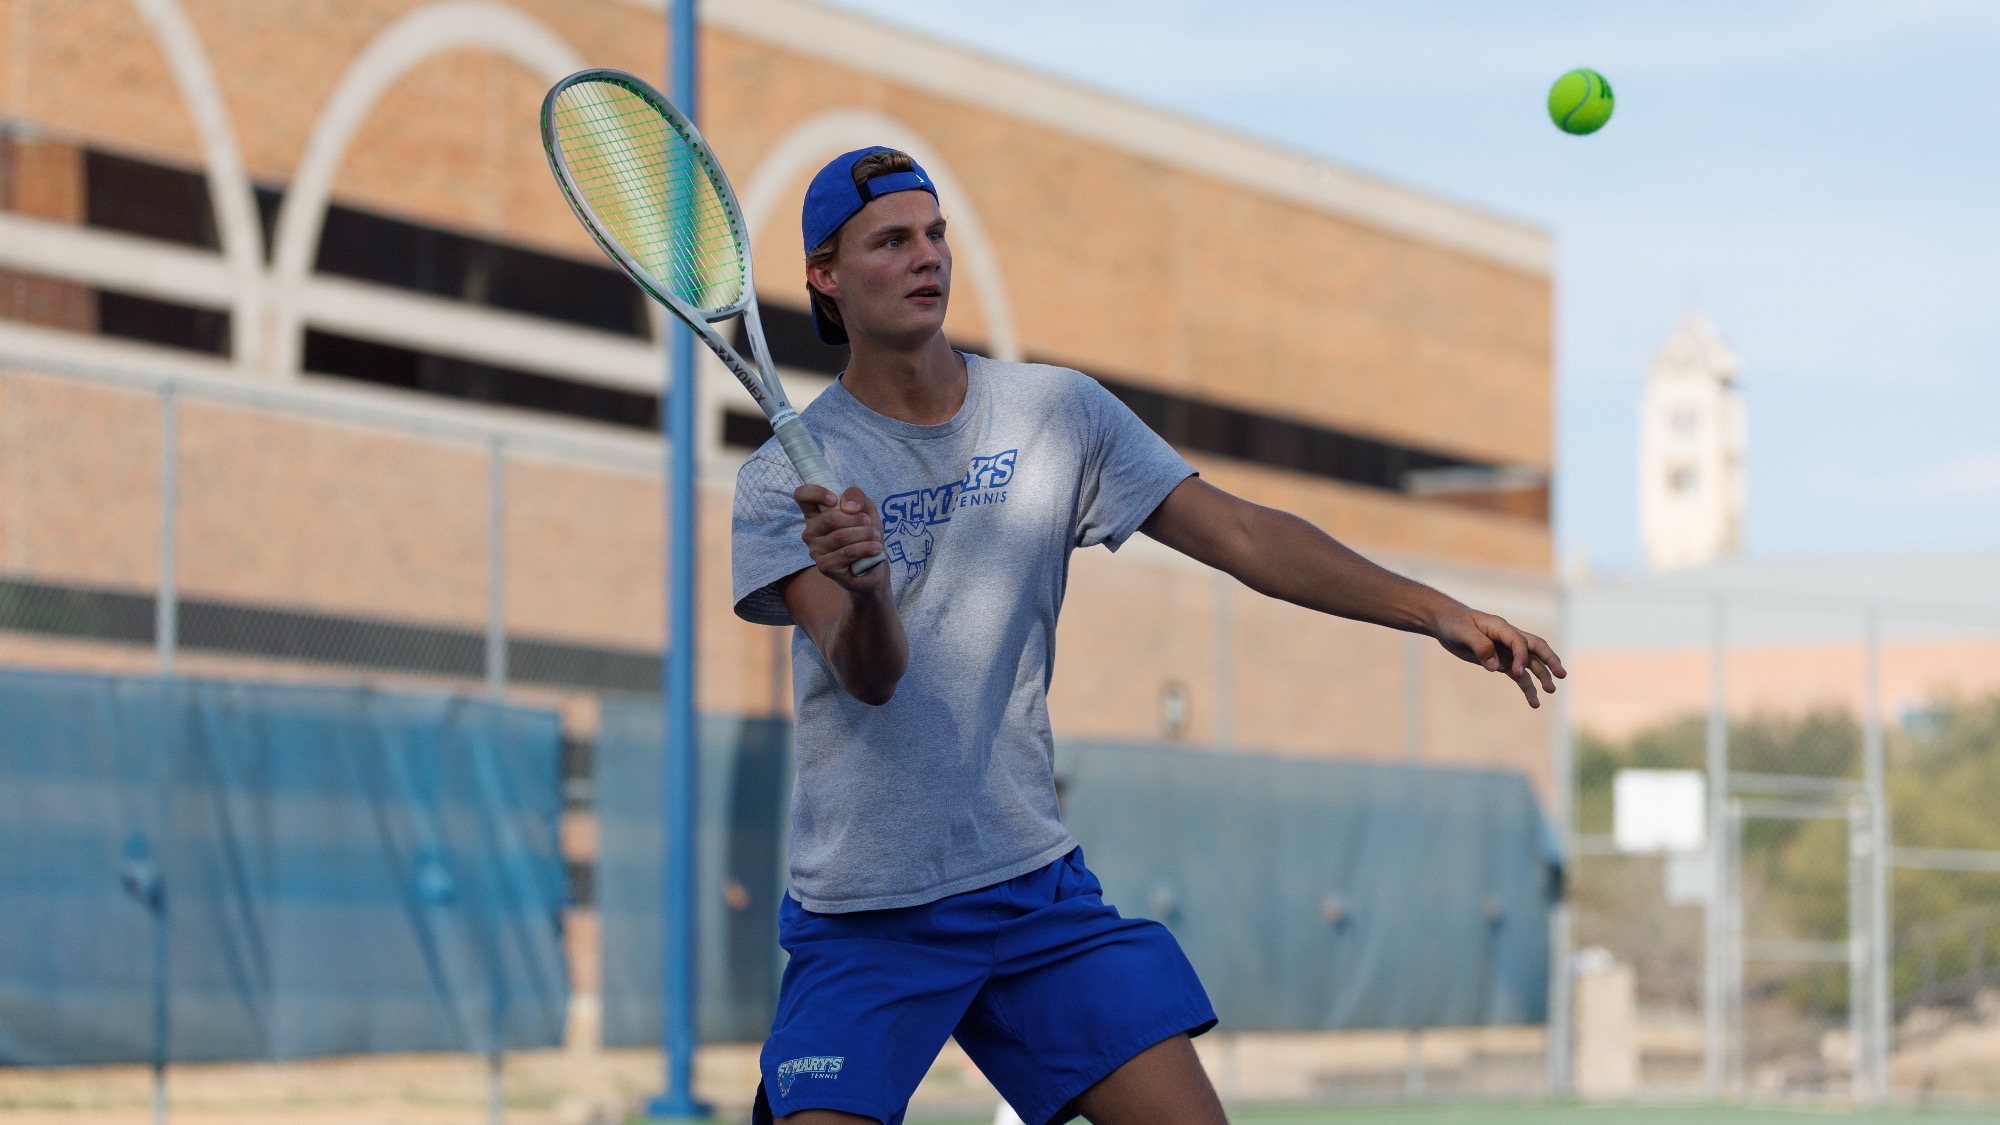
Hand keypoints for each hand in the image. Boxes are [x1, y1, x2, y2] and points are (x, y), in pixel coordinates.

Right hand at [794, 484, 888, 593]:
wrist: (873, 566)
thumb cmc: (865, 534)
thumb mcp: (866, 509)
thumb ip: (857, 497)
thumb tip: (848, 506)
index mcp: (815, 514)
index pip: (802, 495)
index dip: (817, 493)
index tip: (835, 500)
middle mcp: (810, 532)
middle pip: (829, 519)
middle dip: (856, 519)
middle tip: (869, 524)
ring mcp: (815, 551)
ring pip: (840, 537)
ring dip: (865, 534)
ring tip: (876, 537)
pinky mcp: (825, 567)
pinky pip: (847, 553)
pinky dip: (866, 548)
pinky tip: (876, 548)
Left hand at [1430, 605, 1565, 708]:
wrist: (1445, 623)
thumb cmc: (1453, 623)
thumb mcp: (1462, 632)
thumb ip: (1480, 647)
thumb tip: (1496, 667)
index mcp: (1501, 627)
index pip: (1519, 642)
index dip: (1521, 657)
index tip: (1517, 673)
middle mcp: (1508, 638)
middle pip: (1536, 648)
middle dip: (1550, 660)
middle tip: (1562, 675)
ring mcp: (1506, 650)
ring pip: (1530, 664)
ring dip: (1541, 676)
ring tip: (1551, 691)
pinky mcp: (1501, 661)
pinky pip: (1518, 675)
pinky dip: (1527, 687)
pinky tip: (1534, 702)